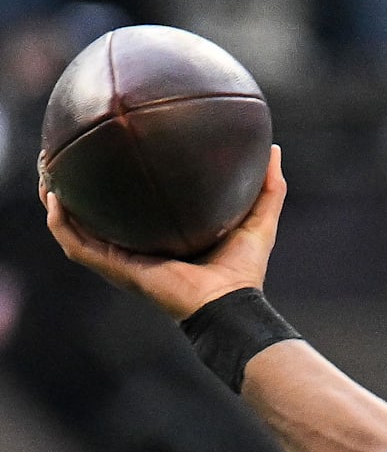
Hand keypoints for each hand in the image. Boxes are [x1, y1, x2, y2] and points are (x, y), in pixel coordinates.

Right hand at [40, 144, 287, 320]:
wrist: (229, 303)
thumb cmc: (245, 269)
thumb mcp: (259, 218)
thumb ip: (269, 185)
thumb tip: (274, 148)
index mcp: (164, 237)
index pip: (134, 210)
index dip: (120, 186)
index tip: (112, 155)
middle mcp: (138, 248)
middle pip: (96, 216)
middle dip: (78, 189)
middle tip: (66, 158)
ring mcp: (123, 259)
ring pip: (75, 229)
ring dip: (57, 202)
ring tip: (47, 172)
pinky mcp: (116, 268)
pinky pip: (78, 244)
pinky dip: (62, 223)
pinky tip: (55, 197)